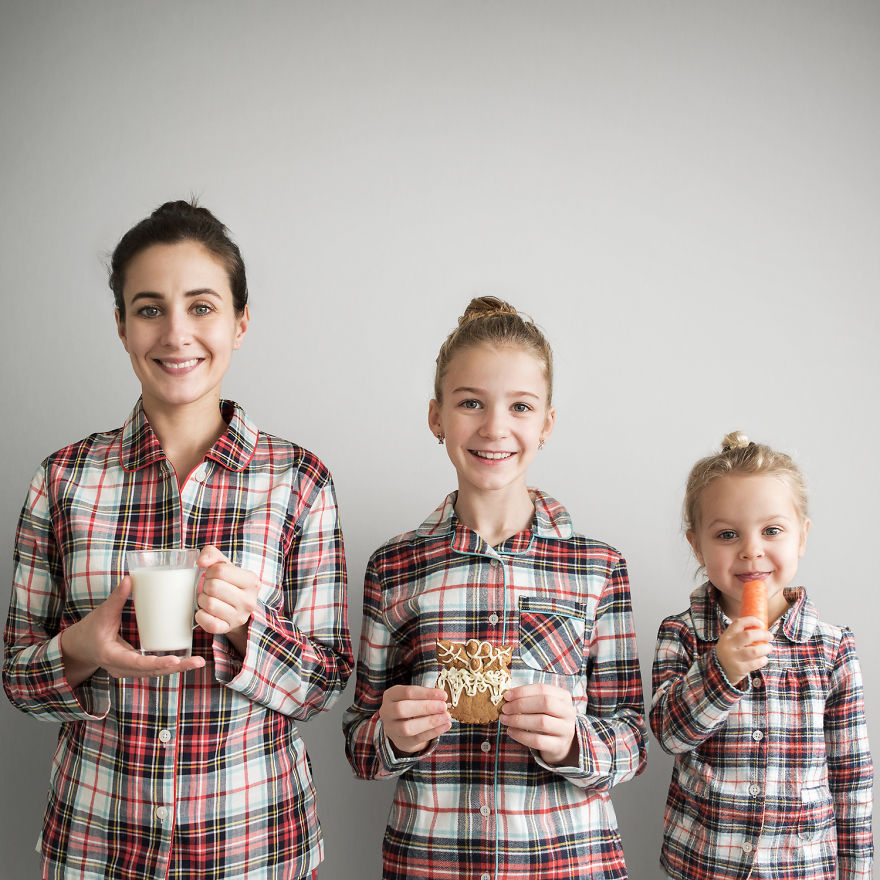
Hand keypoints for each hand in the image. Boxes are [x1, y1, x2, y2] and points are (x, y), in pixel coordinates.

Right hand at [60, 577, 205, 686]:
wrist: (78, 648)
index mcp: (112, 657)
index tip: (175, 659)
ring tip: (197, 661)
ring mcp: (128, 671)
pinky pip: (153, 669)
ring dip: (177, 668)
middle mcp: (121, 669)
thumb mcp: (101, 614)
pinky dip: (169, 666)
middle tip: (198, 661)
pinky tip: (186, 660)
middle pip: (152, 672)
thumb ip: (116, 598)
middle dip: (176, 667)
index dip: (157, 663)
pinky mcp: (134, 668)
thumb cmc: (89, 630)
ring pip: (155, 673)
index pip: (137, 664)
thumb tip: (129, 579)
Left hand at [195, 546, 260, 653]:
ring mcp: (240, 617)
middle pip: (213, 587)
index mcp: (252, 580)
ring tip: (209, 598)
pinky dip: (201, 616)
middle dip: (206, 586)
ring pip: (209, 604)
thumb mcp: (225, 565)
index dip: (210, 571)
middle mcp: (249, 600)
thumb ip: (212, 554)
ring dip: (202, 600)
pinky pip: (208, 622)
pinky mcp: (228, 628)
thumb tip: (201, 561)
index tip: (213, 575)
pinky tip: (205, 611)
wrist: (237, 609)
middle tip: (210, 588)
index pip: (220, 571)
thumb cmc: (229, 583)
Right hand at [379, 685, 451, 754]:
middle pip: (402, 709)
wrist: (402, 727)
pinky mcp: (401, 741)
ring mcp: (391, 728)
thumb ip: (426, 696)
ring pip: (407, 727)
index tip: (443, 695)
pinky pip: (417, 738)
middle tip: (443, 706)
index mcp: (390, 695)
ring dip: (430, 721)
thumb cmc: (412, 706)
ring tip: (446, 717)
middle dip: (425, 707)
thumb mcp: (414, 697)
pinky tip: (445, 725)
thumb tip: (443, 698)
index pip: (407, 692)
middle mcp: (387, 711)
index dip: (426, 693)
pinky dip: (433, 732)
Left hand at [500, 683, 577, 765]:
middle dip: (521, 705)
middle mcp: (568, 712)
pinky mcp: (559, 746)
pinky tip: (510, 731)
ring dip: (518, 720)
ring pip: (542, 722)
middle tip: (505, 708)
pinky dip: (521, 736)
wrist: (561, 744)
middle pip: (545, 703)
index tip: (506, 695)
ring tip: (505, 719)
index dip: (523, 691)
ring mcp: (566, 730)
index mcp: (563, 697)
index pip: (543, 689)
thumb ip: (529, 698)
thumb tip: (507, 696)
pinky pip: (538, 741)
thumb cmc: (548, 719)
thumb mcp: (543, 706)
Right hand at [715, 617, 771, 685]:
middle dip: (763, 634)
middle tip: (770, 636)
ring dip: (765, 648)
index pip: (738, 623)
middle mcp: (729, 645)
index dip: (751, 621)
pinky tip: (764, 658)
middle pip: (748, 635)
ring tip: (769, 647)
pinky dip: (763, 660)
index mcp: (727, 636)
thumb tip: (758, 624)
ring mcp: (733, 657)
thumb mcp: (730, 640)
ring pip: (754, 651)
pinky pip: (756, 663)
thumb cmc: (730, 651)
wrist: (720, 670)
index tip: (761, 623)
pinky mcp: (739, 668)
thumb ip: (740, 633)